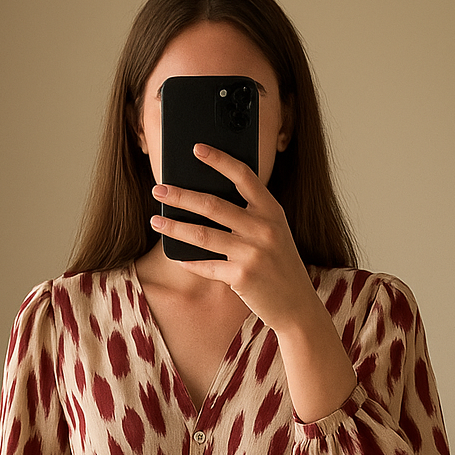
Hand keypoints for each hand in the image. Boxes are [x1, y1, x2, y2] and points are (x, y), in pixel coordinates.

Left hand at [150, 144, 320, 333]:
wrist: (297, 305)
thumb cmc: (279, 265)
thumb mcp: (274, 233)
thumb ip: (251, 215)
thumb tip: (205, 201)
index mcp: (272, 211)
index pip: (244, 176)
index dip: (219, 159)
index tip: (196, 148)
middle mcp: (264, 229)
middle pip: (213, 205)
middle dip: (181, 195)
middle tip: (159, 189)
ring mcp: (253, 253)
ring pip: (202, 235)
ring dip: (174, 227)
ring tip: (156, 221)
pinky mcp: (242, 277)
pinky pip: (207, 266)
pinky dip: (190, 262)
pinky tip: (177, 257)